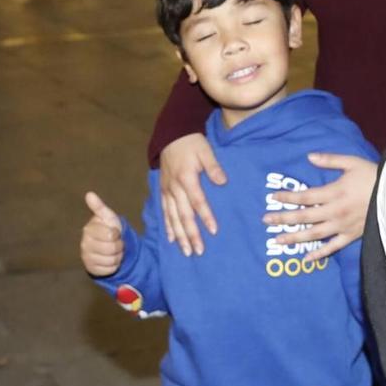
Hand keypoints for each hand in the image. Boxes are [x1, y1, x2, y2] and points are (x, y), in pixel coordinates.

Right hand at [79, 191, 125, 276]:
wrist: (108, 246)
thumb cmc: (109, 229)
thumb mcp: (108, 217)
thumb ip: (99, 207)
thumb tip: (89, 194)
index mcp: (89, 229)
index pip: (111, 235)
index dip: (117, 234)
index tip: (115, 232)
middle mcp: (85, 243)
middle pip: (111, 249)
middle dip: (119, 246)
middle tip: (116, 243)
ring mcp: (86, 257)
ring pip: (111, 260)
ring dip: (117, 256)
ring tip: (114, 251)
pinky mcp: (90, 269)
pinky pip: (109, 270)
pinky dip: (113, 266)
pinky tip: (110, 260)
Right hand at [158, 133, 226, 256]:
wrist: (171, 135)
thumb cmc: (191, 143)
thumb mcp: (205, 150)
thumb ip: (213, 167)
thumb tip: (222, 182)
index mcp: (186, 178)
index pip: (198, 202)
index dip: (206, 217)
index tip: (213, 231)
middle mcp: (174, 188)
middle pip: (183, 215)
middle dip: (191, 234)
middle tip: (198, 251)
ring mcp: (167, 191)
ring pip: (172, 218)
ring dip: (179, 236)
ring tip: (186, 251)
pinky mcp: (163, 191)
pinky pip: (164, 212)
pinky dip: (168, 226)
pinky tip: (171, 239)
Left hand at [265, 153, 378, 261]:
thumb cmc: (374, 176)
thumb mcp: (352, 162)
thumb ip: (330, 160)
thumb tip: (309, 157)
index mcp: (334, 192)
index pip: (305, 196)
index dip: (287, 197)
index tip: (272, 197)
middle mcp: (335, 211)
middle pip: (304, 217)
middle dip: (283, 218)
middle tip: (265, 220)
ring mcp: (343, 226)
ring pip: (314, 234)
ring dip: (295, 237)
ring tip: (278, 240)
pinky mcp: (352, 236)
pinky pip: (333, 247)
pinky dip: (319, 254)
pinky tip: (306, 258)